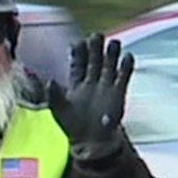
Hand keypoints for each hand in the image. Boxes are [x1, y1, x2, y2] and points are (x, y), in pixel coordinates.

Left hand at [50, 33, 134, 161]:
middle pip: (94, 61)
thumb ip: (54, 95)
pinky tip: (127, 57)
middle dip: (95, 49)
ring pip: (109, 66)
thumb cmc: (73, 126)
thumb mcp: (59, 111)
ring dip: (111, 54)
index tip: (78, 42)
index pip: (78, 64)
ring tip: (114, 42)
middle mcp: (91, 82)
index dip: (78, 53)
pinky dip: (126, 67)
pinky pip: (123, 77)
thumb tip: (50, 81)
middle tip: (97, 36)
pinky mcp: (118, 93)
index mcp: (76, 84)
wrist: (91, 142)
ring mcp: (106, 86)